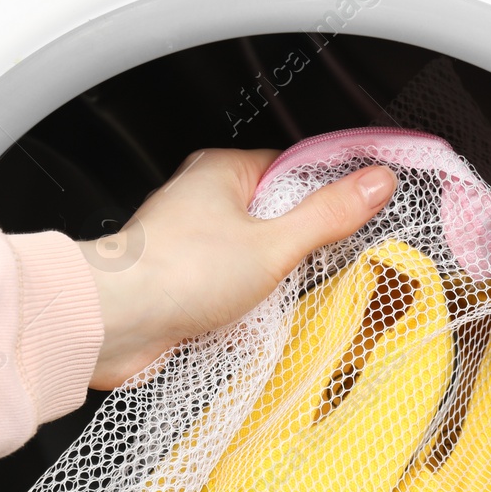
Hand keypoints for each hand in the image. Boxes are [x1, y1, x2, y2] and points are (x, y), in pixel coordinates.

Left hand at [51, 149, 395, 389]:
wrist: (115, 323)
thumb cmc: (175, 273)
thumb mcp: (273, 243)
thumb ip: (328, 215)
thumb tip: (374, 183)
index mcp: (223, 170)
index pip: (293, 168)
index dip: (327, 192)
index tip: (354, 213)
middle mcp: (203, 199)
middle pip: (275, 214)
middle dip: (297, 244)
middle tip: (310, 263)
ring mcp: (191, 241)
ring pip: (253, 254)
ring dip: (270, 279)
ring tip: (272, 294)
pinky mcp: (182, 281)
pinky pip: (230, 287)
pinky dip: (245, 303)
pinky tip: (249, 317)